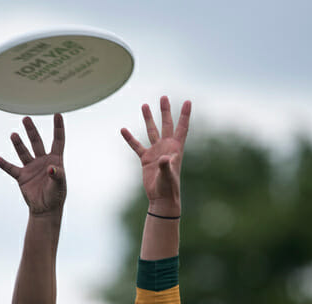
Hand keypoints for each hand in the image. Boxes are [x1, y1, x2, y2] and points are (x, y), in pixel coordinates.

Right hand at [0, 114, 65, 214]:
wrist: (45, 210)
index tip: (58, 114)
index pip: (57, 140)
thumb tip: (51, 168)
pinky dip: (4, 164)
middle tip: (26, 118)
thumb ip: (57, 175)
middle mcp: (42, 160)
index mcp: (55, 160)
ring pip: (24, 152)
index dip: (58, 127)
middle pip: (37, 142)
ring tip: (14, 135)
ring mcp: (31, 167)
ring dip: (18, 144)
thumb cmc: (56, 196)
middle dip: (31, 130)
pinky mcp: (22, 177)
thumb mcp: (59, 185)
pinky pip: (11, 168)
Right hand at [120, 96, 190, 215]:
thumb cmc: (168, 188)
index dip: (185, 115)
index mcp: (175, 148)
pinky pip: (137, 146)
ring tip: (144, 105)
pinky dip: (130, 139)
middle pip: (167, 125)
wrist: (161, 198)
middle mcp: (166, 147)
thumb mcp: (167, 176)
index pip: (182, 128)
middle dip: (165, 111)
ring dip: (148, 119)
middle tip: (164, 97)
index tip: (188, 101)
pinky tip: (124, 130)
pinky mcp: (146, 159)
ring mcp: (156, 152)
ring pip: (151, 131)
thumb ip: (166, 166)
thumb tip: (164, 158)